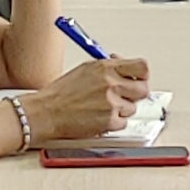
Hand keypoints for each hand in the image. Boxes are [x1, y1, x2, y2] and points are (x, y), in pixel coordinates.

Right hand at [23, 53, 152, 144]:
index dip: (142, 75)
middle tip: (123, 97)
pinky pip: (122, 123)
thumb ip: (108, 67)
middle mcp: (111, 83)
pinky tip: (98, 118)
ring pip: (132, 108)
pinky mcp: (109, 121)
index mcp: (106, 67)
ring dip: (121, 110)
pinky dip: (113, 123)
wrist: (46, 112)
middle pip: (143, 89)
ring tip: (101, 108)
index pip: (141, 67)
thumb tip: (123, 66)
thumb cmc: (61, 93)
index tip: (137, 79)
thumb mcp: (85, 70)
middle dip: (134, 94)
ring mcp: (111, 103)